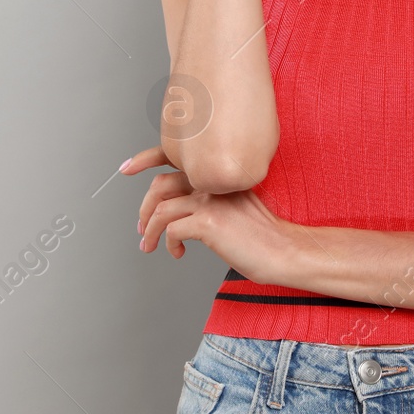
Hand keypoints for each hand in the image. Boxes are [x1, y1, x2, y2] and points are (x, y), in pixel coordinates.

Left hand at [123, 145, 301, 286]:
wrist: (285, 250)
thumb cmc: (265, 235)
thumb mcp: (238, 208)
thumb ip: (214, 200)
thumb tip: (186, 212)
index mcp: (219, 175)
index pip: (176, 160)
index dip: (146, 159)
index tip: (128, 166)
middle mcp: (212, 182)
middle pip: (161, 185)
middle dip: (144, 208)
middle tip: (142, 227)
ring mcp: (210, 200)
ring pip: (160, 209)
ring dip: (149, 231)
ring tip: (150, 245)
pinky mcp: (208, 223)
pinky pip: (171, 231)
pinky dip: (168, 245)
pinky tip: (178, 253)